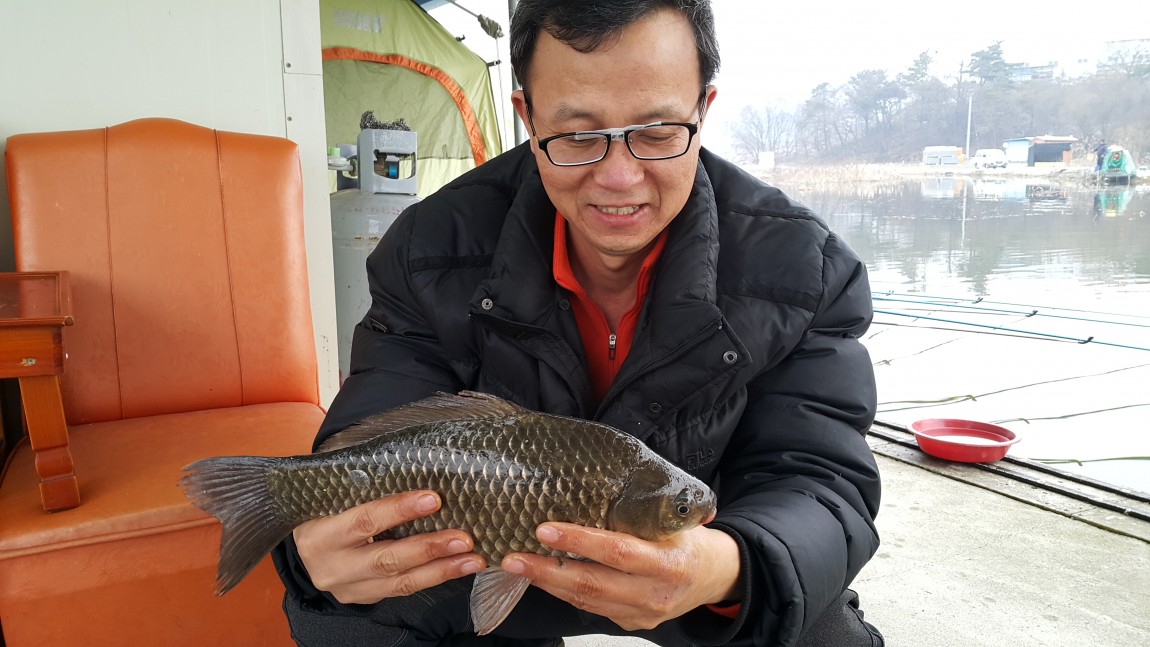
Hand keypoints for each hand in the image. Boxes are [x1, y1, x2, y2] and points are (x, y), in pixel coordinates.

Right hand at [292, 490, 485, 603]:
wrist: (305, 545)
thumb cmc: (325, 509)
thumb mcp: (335, 495)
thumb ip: (368, 485)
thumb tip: (421, 462)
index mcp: (320, 533)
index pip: (364, 520)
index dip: (399, 510)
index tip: (434, 499)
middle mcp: (331, 566)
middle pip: (386, 558)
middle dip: (429, 548)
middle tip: (464, 538)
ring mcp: (347, 587)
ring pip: (400, 581)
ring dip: (441, 569)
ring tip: (472, 559)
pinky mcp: (362, 598)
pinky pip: (402, 590)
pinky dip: (434, 578)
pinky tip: (458, 567)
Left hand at [501, 523, 740, 630]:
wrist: (714, 576)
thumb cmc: (689, 539)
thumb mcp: (674, 520)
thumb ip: (637, 511)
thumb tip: (585, 485)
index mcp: (668, 562)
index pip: (617, 552)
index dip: (579, 542)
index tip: (545, 530)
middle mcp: (654, 593)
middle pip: (593, 584)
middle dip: (547, 570)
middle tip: (514, 556)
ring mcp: (641, 613)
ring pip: (586, 600)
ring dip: (548, 583)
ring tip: (518, 565)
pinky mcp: (630, 623)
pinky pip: (590, 608)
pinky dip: (564, 591)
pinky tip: (543, 576)